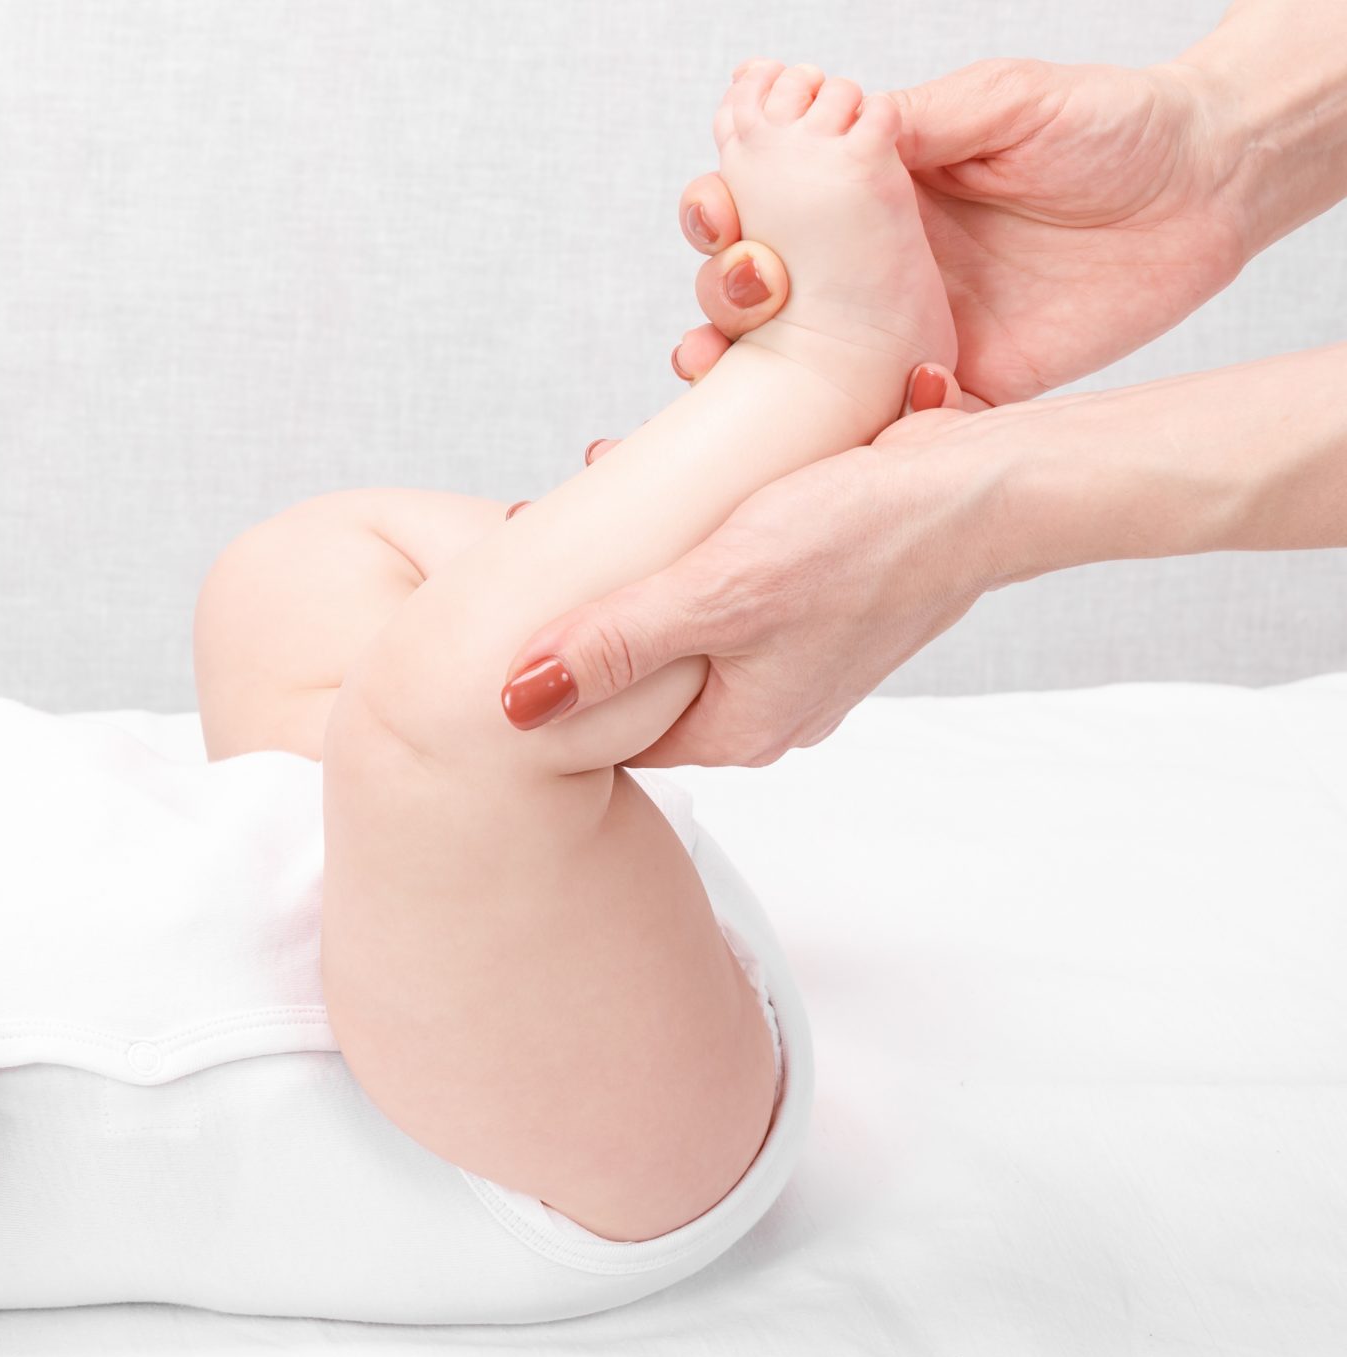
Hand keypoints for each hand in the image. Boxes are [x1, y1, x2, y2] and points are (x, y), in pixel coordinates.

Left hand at [501, 390, 1058, 766]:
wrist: (990, 485)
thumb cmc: (863, 535)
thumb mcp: (717, 589)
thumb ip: (614, 645)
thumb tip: (514, 703)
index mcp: (738, 731)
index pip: (607, 728)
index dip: (553, 664)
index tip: (508, 598)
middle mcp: (772, 711)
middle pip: (645, 672)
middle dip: (595, 606)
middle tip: (545, 523)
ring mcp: (804, 662)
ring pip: (689, 621)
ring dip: (648, 563)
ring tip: (605, 482)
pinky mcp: (828, 605)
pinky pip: (737, 587)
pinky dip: (704, 543)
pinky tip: (687, 492)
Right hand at [661, 57, 1248, 405]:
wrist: (1211, 184)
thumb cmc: (1113, 122)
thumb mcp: (1005, 99)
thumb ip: (915, 120)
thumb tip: (826, 133)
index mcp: (870, 194)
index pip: (766, 205)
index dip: (722, 213)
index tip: (719, 218)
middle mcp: (874, 268)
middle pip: (762, 295)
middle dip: (723, 298)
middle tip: (746, 295)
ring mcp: (909, 331)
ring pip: (803, 370)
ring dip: (748, 380)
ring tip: (722, 375)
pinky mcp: (964, 383)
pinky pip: (892, 426)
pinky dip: (855, 433)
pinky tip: (846, 415)